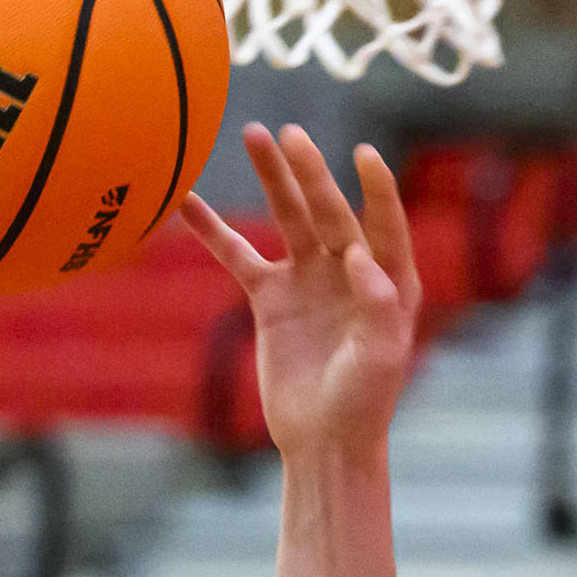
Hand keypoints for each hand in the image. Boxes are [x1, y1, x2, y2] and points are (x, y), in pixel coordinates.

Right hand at [181, 126, 420, 464]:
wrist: (323, 441)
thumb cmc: (365, 404)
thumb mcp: (382, 357)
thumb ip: (378, 303)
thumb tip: (359, 253)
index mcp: (390, 280)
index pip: (385, 224)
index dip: (376, 190)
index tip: (363, 156)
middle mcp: (351, 270)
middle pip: (330, 211)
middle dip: (310, 173)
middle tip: (290, 135)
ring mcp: (309, 279)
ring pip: (289, 218)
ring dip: (272, 178)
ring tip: (255, 134)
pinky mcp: (271, 298)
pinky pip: (239, 255)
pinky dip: (213, 229)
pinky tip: (186, 199)